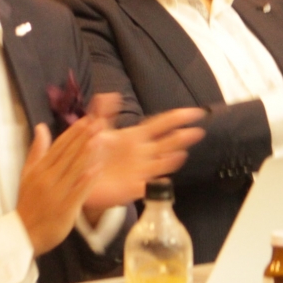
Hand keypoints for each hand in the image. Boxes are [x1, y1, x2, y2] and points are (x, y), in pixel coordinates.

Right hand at [16, 117, 103, 254]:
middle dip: (84, 137)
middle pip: (68, 154)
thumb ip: (37, 151)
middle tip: (98, 122)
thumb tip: (41, 127)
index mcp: (39, 169)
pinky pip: (78, 191)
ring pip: (74, 170)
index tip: (86, 120)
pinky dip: (87, 180)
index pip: (59, 146)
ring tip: (99, 138)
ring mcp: (57, 193)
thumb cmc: (28, 202)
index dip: (73, 132)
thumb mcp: (27, 174)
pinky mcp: (65, 208)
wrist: (24, 234)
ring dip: (87, 153)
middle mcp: (47, 178)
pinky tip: (97, 169)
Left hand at [82, 105, 205, 216]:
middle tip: (198, 131)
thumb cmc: (95, 152)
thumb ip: (104, 112)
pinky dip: (157, 184)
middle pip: (168, 143)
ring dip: (172, 159)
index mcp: (138, 136)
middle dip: (182, 137)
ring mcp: (141, 171)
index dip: (178, 117)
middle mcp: (144, 153)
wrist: (83, 178)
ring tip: (182, 152)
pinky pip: (148, 187)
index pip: (162, 124)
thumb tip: (110, 94)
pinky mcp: (133, 188)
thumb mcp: (97, 129)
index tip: (196, 112)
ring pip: (162, 164)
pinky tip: (164, 180)